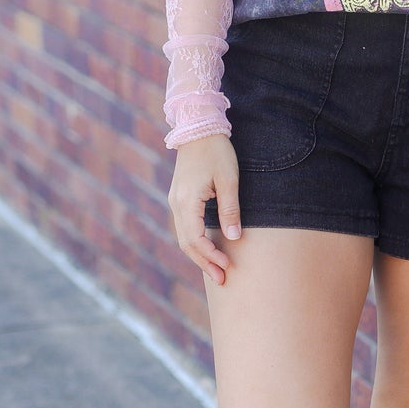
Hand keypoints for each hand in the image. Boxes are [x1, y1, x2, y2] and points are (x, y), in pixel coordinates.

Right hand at [168, 133, 240, 286]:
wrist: (198, 128)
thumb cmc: (217, 151)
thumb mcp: (229, 179)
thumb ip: (230, 209)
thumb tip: (233, 237)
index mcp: (187, 201)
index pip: (196, 239)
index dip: (211, 256)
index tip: (227, 266)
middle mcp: (176, 204)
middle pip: (187, 243)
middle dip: (204, 263)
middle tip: (222, 280)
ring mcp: (175, 201)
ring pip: (184, 237)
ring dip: (199, 255)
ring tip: (216, 270)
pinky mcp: (180, 198)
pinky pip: (185, 227)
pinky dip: (195, 242)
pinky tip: (207, 250)